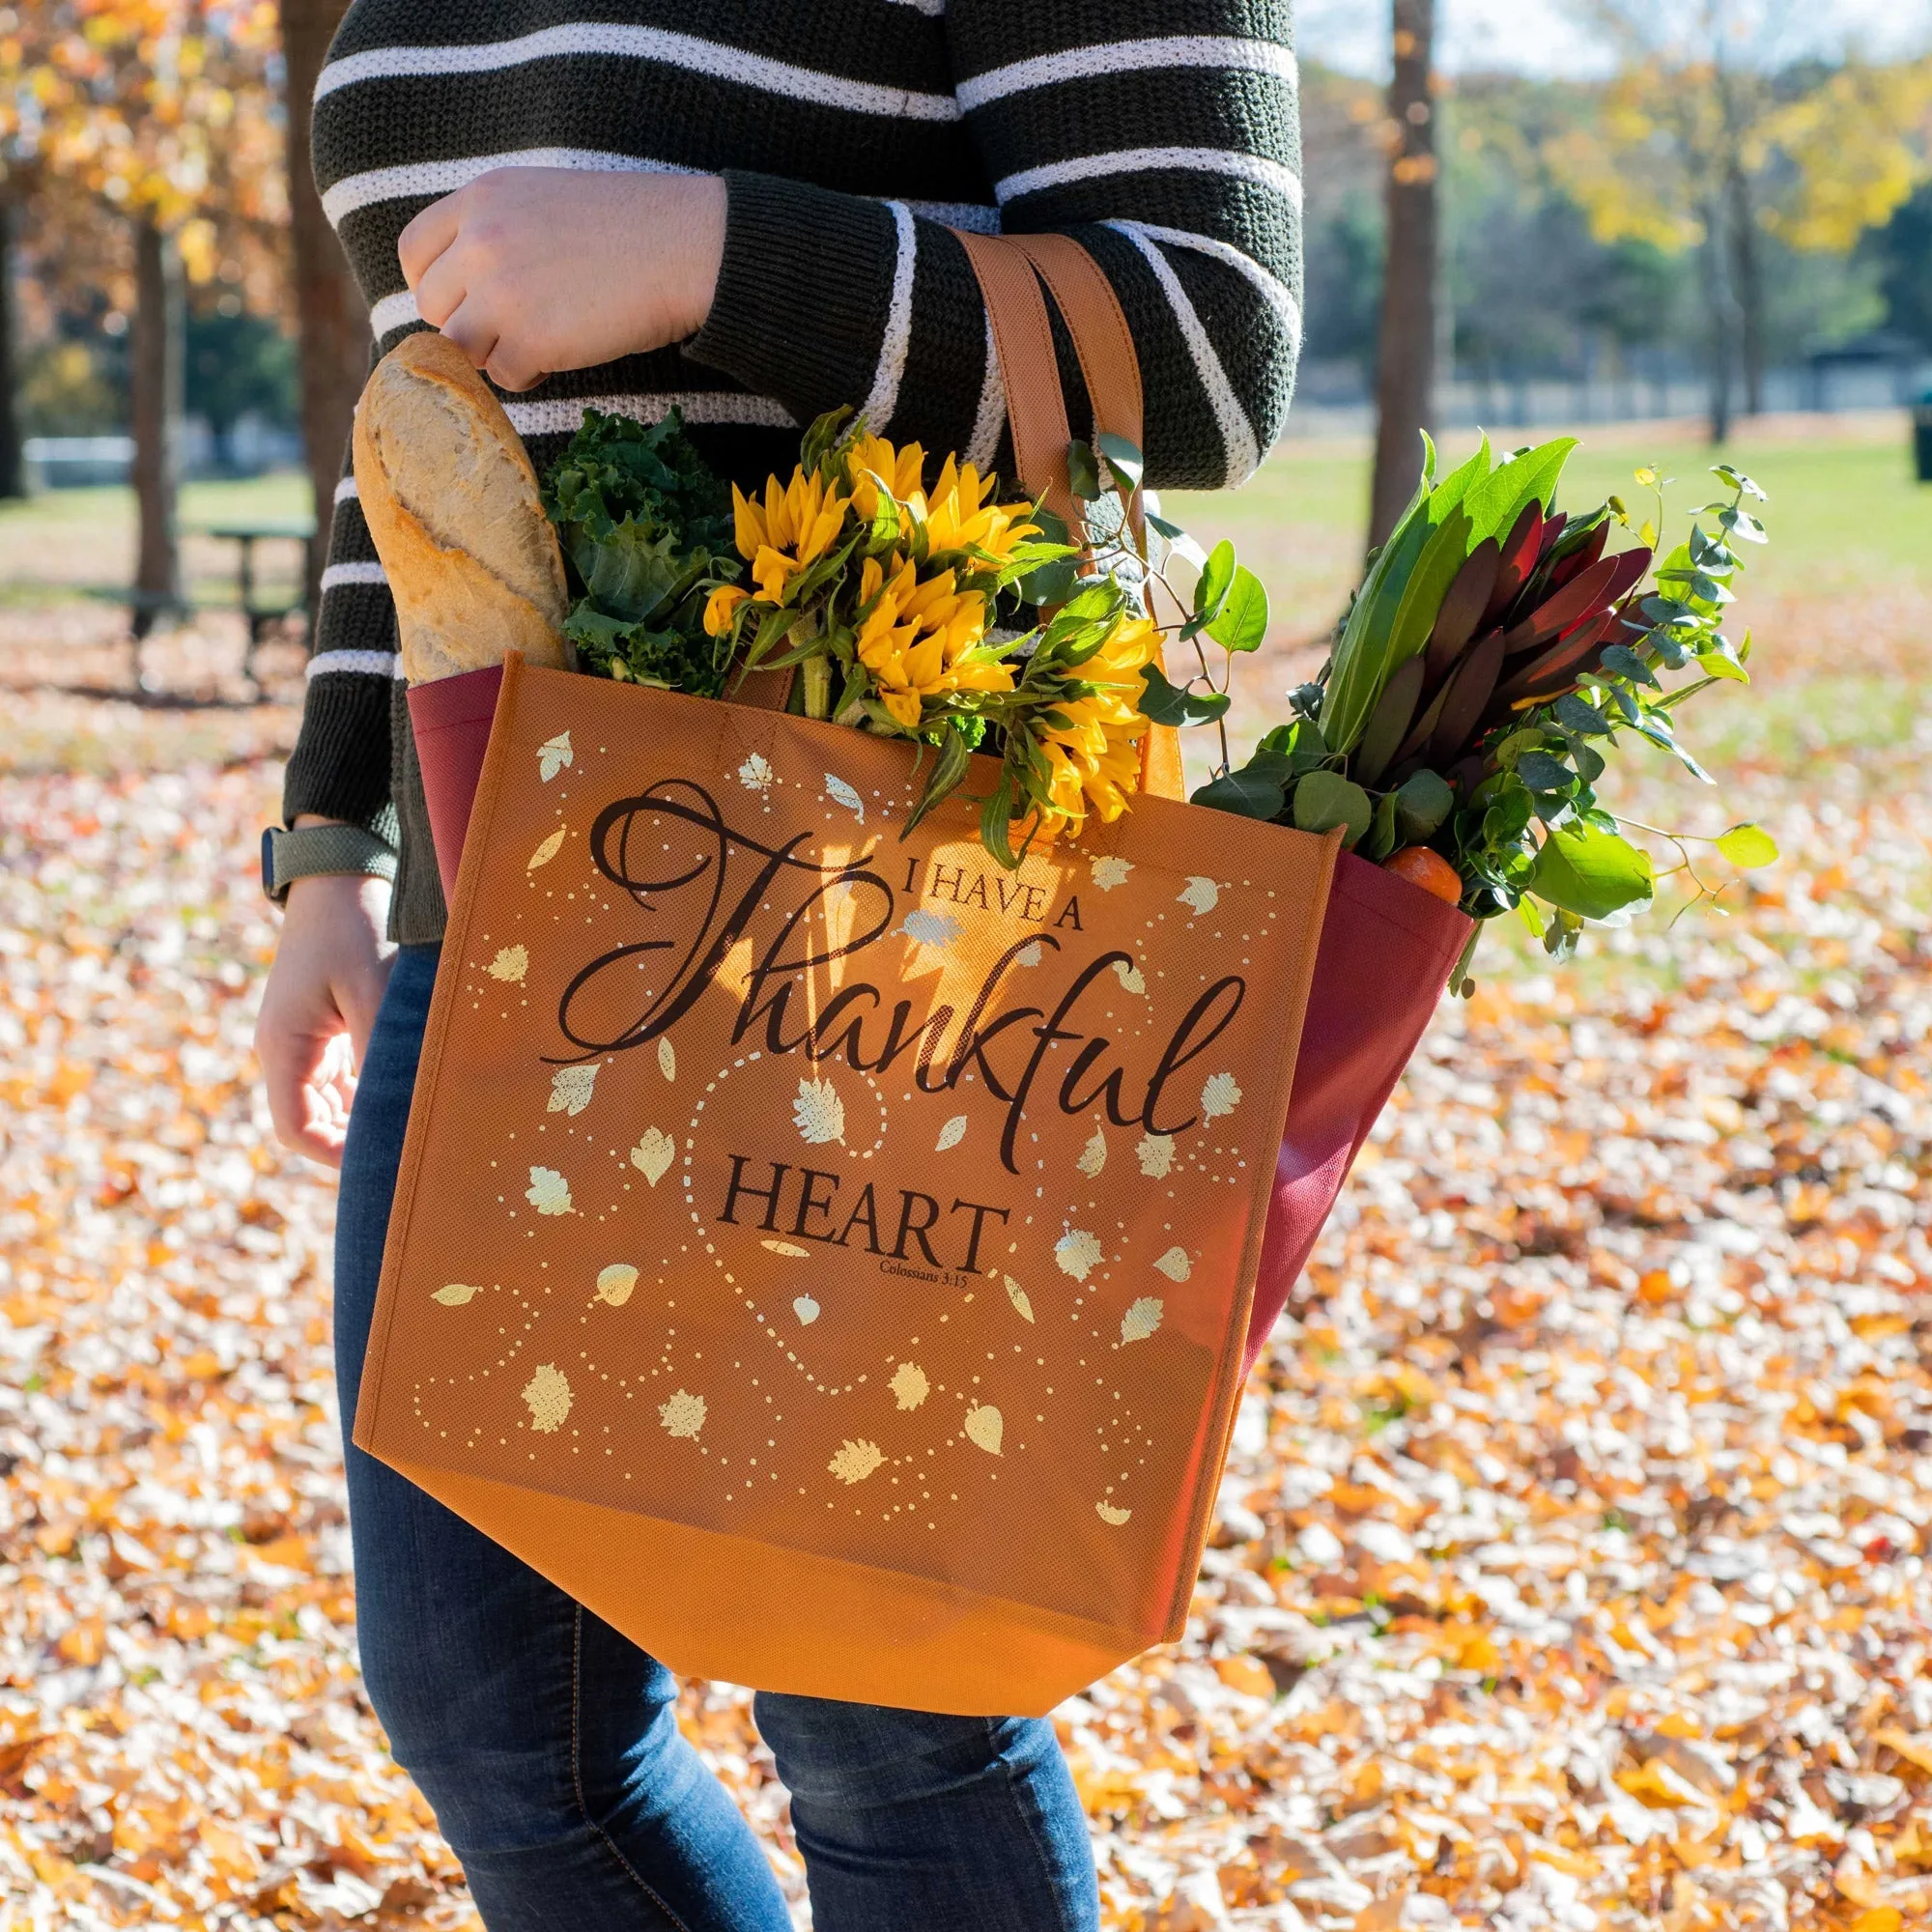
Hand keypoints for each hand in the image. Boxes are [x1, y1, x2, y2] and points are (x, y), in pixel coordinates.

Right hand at [255, 859, 396, 1169]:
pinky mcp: (328, 1026)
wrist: (343, 872)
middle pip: (314, 1121)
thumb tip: (396, 1108)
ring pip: (333, 1102)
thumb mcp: (372, 990)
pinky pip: (347, 1076)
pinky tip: (412, 1092)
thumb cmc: (354, 926)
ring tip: (418, 1127)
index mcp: (284, 1045)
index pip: (296, 1128)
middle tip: (411, 1154)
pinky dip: (374, 1089)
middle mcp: (287, 1048)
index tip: (384, 1165)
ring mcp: (306, 1038)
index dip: (335, 1156)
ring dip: (368, 1115)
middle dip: (355, 1141)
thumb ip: (379, 1051)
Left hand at [399, 168, 727, 390]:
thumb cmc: (631, 226)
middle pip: (433, 305)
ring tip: (541, 342)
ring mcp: (503, 293)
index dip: (432, 284)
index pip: (415, 251)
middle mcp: (481, 242)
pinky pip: (505, 376)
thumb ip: (497, 228)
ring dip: (496, 353)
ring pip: (463, 346)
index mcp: (483, 199)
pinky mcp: (532, 341)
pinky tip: (564, 354)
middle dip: (467, 323)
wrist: (685, 248)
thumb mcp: (546, 199)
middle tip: (512, 327)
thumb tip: (465, 286)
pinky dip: (531, 375)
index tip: (459, 302)